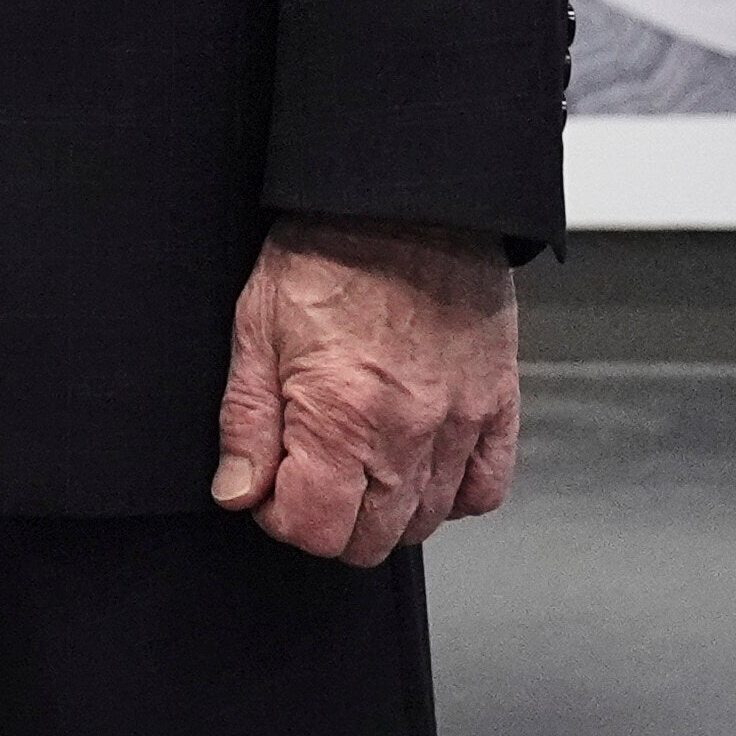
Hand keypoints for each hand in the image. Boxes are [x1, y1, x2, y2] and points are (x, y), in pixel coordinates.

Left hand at [210, 216, 517, 564]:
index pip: (314, 530)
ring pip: (426, 521)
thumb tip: (238, 493)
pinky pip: (486, 487)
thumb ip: (246, 422)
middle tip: (312, 474)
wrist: (406, 195)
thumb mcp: (258, 326)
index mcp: (340, 417)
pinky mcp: (497, 402)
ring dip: (387, 510)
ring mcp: (459, 421)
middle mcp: (406, 432)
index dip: (281, 516)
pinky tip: (421, 463)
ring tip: (362, 463)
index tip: (273, 484)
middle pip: (370, 540)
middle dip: (331, 521)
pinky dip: (455, 492)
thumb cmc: (329, 248)